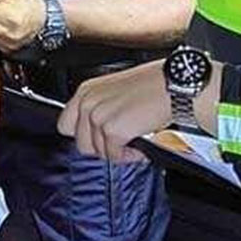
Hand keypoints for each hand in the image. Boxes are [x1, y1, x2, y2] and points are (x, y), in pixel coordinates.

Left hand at [56, 60, 170, 163]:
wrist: (174, 85)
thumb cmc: (153, 85)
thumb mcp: (115, 91)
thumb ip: (100, 107)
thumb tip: (96, 130)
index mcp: (86, 91)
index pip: (65, 124)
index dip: (84, 135)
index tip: (98, 138)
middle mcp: (88, 103)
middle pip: (81, 144)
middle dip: (102, 148)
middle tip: (121, 141)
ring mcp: (98, 117)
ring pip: (99, 153)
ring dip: (119, 151)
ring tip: (135, 139)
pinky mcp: (113, 131)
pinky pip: (115, 156)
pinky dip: (130, 155)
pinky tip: (141, 143)